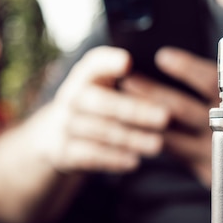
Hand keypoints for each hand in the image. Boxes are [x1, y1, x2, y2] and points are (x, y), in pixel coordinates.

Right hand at [35, 46, 169, 173]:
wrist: (56, 137)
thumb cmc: (96, 107)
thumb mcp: (102, 89)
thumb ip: (128, 83)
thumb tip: (163, 85)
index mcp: (84, 76)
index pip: (93, 63)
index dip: (108, 62)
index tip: (128, 61)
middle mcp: (71, 97)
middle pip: (101, 102)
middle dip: (135, 110)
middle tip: (165, 117)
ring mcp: (64, 125)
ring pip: (99, 131)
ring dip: (130, 138)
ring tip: (157, 144)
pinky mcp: (63, 151)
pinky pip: (89, 155)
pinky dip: (113, 159)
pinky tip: (134, 161)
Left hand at [120, 47, 219, 186]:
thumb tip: (186, 61)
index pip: (210, 81)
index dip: (186, 68)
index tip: (163, 57)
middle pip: (182, 108)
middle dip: (152, 93)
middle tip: (129, 79)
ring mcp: (215, 152)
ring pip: (172, 136)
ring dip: (145, 120)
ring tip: (124, 104)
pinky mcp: (207, 171)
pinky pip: (175, 154)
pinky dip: (155, 141)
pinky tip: (137, 131)